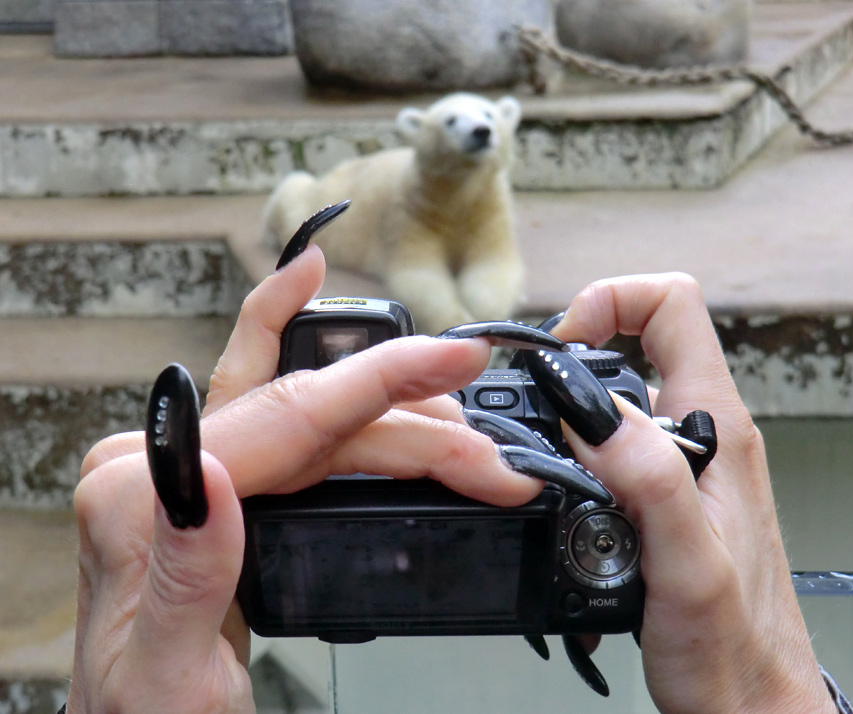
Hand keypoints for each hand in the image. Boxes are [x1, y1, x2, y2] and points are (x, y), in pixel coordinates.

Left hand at [68, 231, 559, 712]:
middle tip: (490, 456)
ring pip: (312, 407)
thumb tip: (210, 479)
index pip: (286, 417)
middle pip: (315, 412)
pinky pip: (284, 409)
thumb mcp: (167, 675)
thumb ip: (186, 575)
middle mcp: (160, 461)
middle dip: (416, 423)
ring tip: (460, 429)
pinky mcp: (222, 477)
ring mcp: (191, 463)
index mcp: (138, 494)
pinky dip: (333, 378)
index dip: (384, 381)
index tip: (454, 361)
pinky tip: (353, 347)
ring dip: (396, 409)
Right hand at [549, 273, 834, 713]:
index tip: (564, 349)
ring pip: (619, 392)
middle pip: (637, 337)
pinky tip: (563, 492)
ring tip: (544, 453)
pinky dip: (576, 450)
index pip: (673, 305)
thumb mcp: (686, 565)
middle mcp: (704, 432)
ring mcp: (684, 459)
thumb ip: (648, 478)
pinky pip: (614, 440)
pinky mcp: (664, 488)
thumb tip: (594, 408)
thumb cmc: (733, 648)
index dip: (610, 302)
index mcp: (718, 428)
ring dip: (571, 411)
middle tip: (539, 405)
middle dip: (576, 356)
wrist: (748, 701)